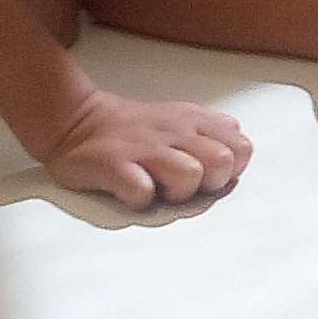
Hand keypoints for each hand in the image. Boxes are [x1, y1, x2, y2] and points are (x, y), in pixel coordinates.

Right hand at [41, 87, 252, 209]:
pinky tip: (131, 192)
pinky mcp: (113, 165)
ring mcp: (144, 148)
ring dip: (177, 192)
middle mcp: (174, 132)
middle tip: (185, 186)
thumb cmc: (136, 129)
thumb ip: (213, 134)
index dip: (231, 168)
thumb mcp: (181, 120)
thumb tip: (238, 157)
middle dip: (210, 183)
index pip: (241, 147)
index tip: (210, 175)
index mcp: (194, 121)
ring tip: (159, 190)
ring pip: (190, 175)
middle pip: (222, 161)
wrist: (76, 120)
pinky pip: (141, 191)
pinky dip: (139, 199)